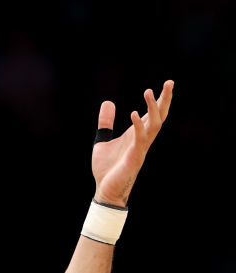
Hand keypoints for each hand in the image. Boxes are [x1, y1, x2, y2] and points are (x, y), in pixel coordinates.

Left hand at [91, 80, 173, 205]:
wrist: (105, 189)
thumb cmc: (107, 168)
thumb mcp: (102, 140)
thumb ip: (106, 123)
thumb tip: (108, 102)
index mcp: (136, 135)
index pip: (152, 114)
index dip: (159, 100)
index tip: (166, 84)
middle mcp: (142, 140)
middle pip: (159, 117)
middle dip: (164, 100)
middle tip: (169, 82)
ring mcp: (140, 148)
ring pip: (153, 126)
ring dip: (152, 109)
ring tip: (148, 92)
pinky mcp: (134, 157)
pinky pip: (140, 140)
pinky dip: (138, 126)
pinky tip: (133, 114)